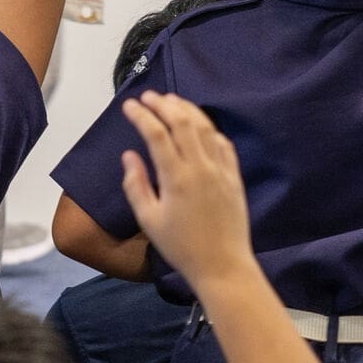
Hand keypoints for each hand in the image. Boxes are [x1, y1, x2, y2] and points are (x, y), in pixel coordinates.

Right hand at [117, 91, 255, 287]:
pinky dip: (208, 128)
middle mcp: (200, 167)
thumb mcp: (149, 220)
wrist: (223, 266)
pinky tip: (199, 124)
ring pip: (204, 127)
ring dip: (187, 109)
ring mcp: (221, 169)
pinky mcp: (234, 176)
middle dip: (163, 104)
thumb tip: (129, 155)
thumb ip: (136, 185)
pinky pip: (222, 143)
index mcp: (176, 177)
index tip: (129, 106)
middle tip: (148, 97)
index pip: (156, 134)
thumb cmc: (181, 247)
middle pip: (182, 122)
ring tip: (171, 100)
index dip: (141, 115)